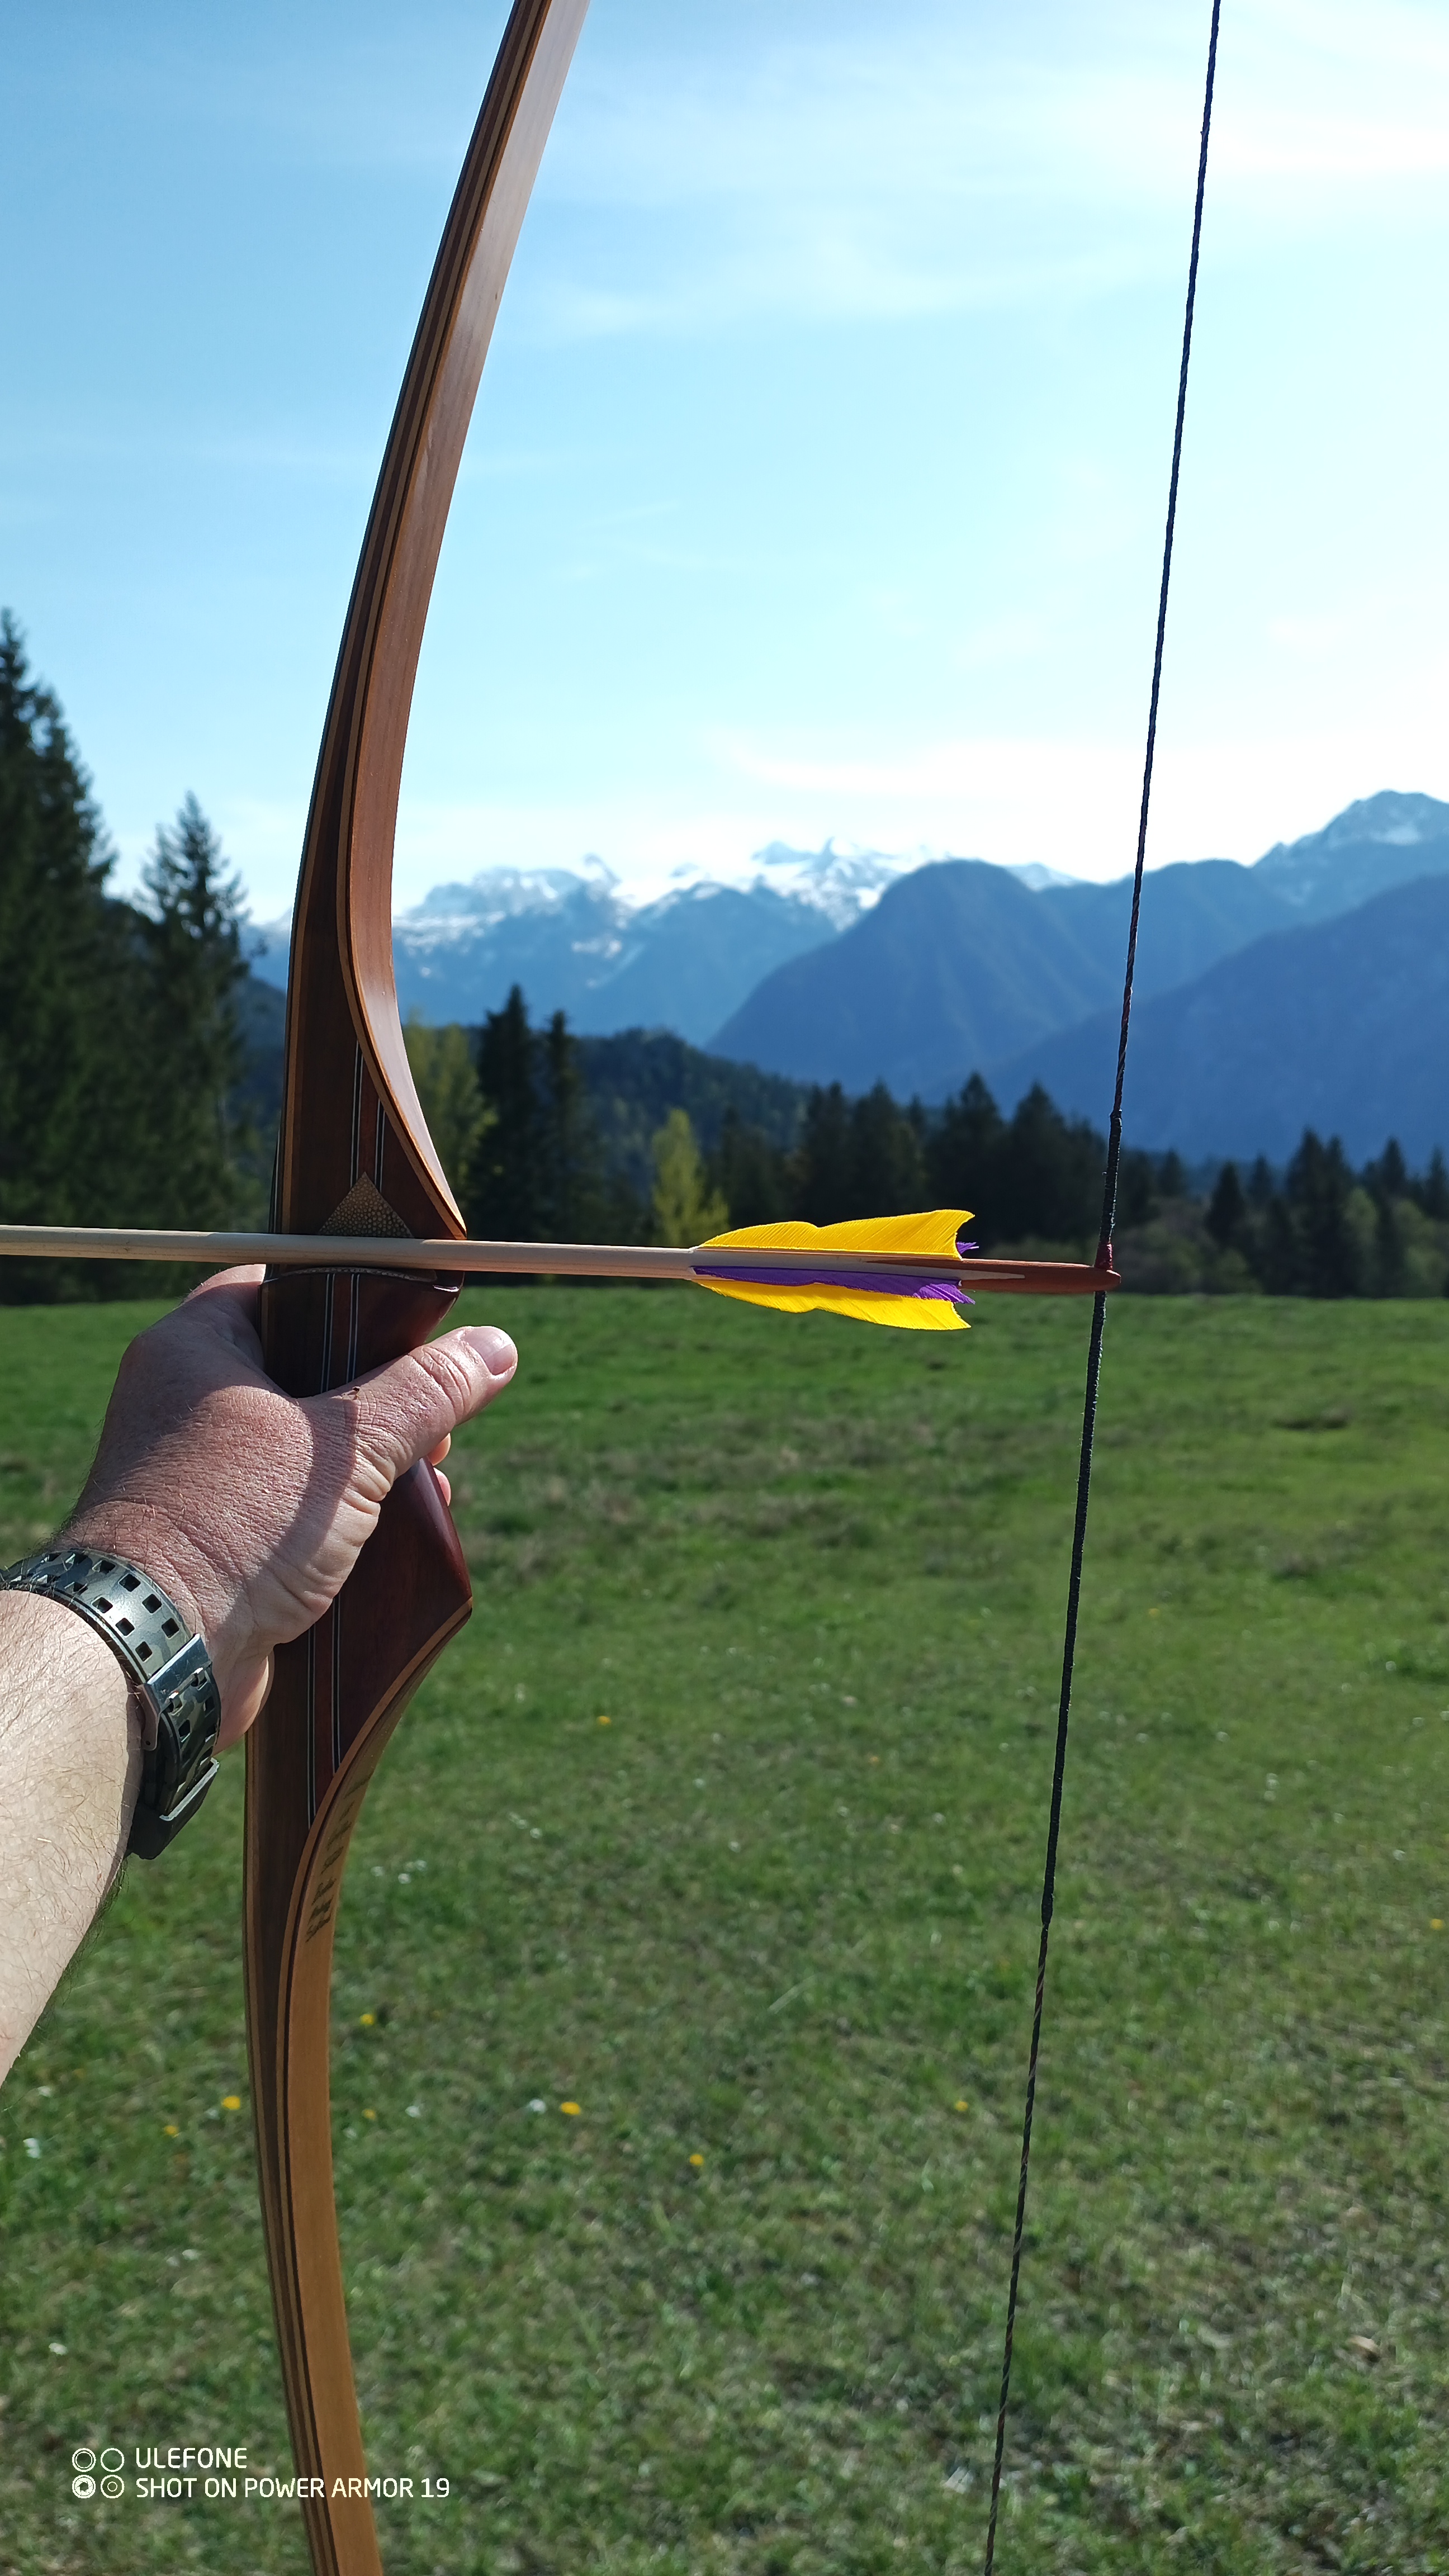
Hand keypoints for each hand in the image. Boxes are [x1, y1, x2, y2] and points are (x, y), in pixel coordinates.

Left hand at [64, 1267, 516, 1745]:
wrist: (153, 1654)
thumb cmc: (232, 1528)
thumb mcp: (346, 1449)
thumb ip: (423, 1394)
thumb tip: (496, 1347)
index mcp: (194, 1348)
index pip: (280, 1287)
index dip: (353, 1298)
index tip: (417, 1324)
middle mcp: (185, 1402)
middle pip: (305, 1370)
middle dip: (383, 1401)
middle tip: (434, 1427)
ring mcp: (198, 1474)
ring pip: (306, 1446)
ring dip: (373, 1467)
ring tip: (429, 1483)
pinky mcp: (217, 1539)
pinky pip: (291, 1507)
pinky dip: (343, 1517)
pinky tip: (394, 1537)